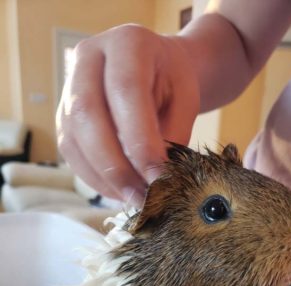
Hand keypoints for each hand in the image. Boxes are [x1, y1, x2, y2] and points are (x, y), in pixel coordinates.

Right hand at [56, 24, 199, 204]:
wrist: (156, 67)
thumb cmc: (173, 80)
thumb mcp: (186, 99)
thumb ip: (172, 133)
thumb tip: (157, 181)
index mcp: (126, 43)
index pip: (125, 92)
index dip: (140, 140)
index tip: (158, 177)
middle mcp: (88, 59)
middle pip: (87, 114)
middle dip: (115, 165)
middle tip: (141, 197)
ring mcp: (70, 86)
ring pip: (73, 137)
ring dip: (103, 177)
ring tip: (132, 198)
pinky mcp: (65, 114)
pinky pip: (71, 150)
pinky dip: (93, 177)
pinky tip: (117, 190)